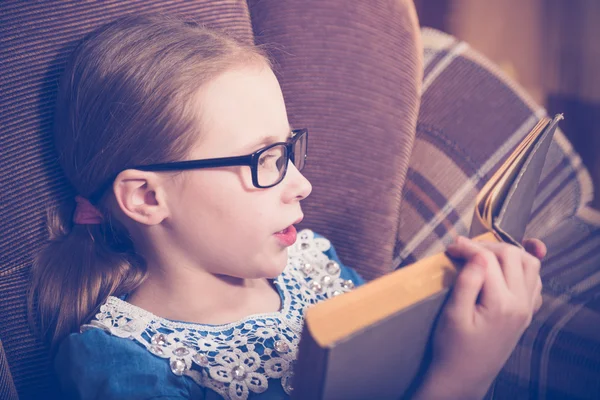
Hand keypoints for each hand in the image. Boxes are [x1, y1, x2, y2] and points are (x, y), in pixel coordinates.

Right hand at [415, 236, 543, 398]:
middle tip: (465, 251)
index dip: (467, 248)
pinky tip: (502, 273)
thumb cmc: (453, 347)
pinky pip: (535, 281)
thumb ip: (467, 282)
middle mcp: (520, 303)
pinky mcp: (526, 313)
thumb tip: (477, 254)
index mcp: (500, 303)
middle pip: (513, 255)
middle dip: (488, 246)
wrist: (464, 376)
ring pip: (530, 264)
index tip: (450, 248)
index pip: (487, 259)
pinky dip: (521, 269)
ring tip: (484, 256)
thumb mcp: (453, 314)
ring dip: (508, 254)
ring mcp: (527, 308)